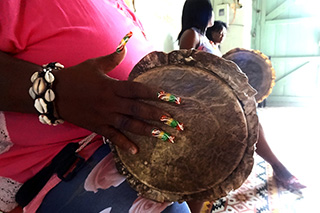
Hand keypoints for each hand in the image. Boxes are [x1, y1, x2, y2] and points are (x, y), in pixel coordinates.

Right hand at [53, 48, 170, 153]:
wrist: (54, 93)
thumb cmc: (76, 77)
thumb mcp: (94, 64)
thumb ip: (112, 57)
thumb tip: (126, 45)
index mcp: (112, 86)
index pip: (138, 89)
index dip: (155, 93)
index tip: (172, 98)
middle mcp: (111, 102)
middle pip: (138, 109)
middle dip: (158, 116)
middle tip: (176, 123)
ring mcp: (104, 116)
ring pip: (129, 125)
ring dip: (148, 131)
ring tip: (165, 136)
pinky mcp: (97, 127)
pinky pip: (113, 137)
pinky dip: (124, 144)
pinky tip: (137, 151)